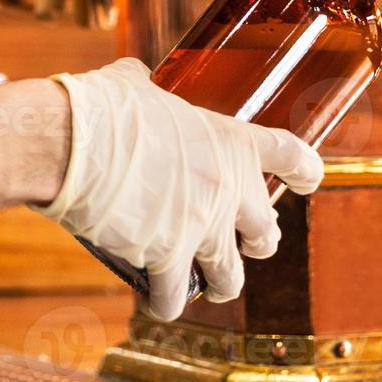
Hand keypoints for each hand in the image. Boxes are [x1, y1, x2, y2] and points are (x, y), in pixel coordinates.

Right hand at [34, 58, 323, 321]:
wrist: (73, 143)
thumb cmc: (103, 107)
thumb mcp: (135, 84)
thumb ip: (149, 85)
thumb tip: (137, 78)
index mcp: (230, 141)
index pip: (289, 154)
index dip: (305, 169)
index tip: (309, 178)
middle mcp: (227, 188)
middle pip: (267, 232)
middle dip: (258, 241)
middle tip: (243, 242)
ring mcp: (201, 228)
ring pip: (232, 277)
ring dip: (221, 282)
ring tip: (207, 282)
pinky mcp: (168, 259)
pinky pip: (178, 298)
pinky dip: (168, 303)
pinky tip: (159, 299)